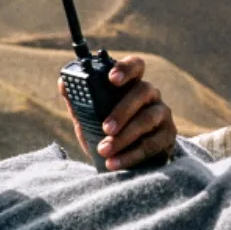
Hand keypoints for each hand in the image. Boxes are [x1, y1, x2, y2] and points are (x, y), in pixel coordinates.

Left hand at [58, 55, 176, 170]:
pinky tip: (114, 163)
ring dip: (124, 137)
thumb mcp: (91, 118)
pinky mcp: (168, 137)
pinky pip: (151, 144)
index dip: (126, 68)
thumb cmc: (107, 133)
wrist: (125, 163)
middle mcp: (151, 95)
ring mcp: (162, 115)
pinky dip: (130, 156)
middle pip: (142, 91)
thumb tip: (63, 83)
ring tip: (104, 150)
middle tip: (105, 128)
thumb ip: (79, 101)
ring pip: (147, 119)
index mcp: (131, 85)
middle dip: (122, 110)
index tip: (111, 79)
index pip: (135, 66)